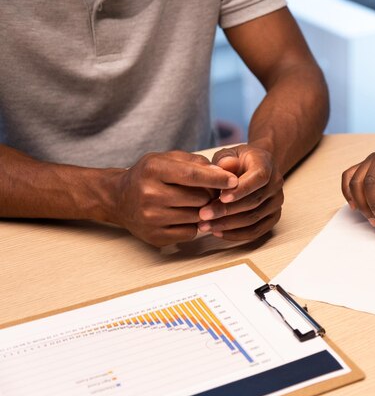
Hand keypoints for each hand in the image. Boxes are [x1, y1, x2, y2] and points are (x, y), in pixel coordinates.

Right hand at [111, 151, 237, 246]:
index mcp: (153, 170)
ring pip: (197, 217)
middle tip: (210, 192)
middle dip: (211, 195)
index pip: (192, 175)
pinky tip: (185, 215)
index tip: (234, 181)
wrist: (119, 198)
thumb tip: (223, 173)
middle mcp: (149, 194)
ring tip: (197, 202)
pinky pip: (190, 233)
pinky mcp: (154, 236)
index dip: (216, 179)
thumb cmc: (150, 176)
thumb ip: (196, 162)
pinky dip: (194, 225)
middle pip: (198, 198)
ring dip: (204, 211)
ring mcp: (150, 218)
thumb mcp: (167, 159)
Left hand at [198, 144, 283, 240]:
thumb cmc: (238, 160)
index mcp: (266, 165)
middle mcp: (275, 184)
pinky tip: (218, 232)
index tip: (221, 198)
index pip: (259, 178)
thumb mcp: (229, 153)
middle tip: (203, 215)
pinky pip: (256, 231)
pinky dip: (236, 235)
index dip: (241, 190)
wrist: (254, 167)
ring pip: (254, 219)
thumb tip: (225, 166)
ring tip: (205, 225)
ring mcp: (276, 202)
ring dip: (228, 225)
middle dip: (226, 211)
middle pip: (254, 202)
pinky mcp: (273, 217)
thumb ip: (225, 159)